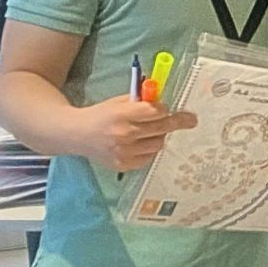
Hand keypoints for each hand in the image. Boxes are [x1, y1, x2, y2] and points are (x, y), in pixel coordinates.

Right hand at [73, 95, 195, 172]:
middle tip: (191, 119)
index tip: (166, 108)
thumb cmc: (102, 114)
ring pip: (159, 143)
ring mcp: (123, 152)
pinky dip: (149, 149)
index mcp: (122, 114)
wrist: (76, 134)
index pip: (156, 111)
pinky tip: (140, 143)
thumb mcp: (119, 102)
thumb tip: (168, 104)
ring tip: (151, 131)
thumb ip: (142, 102)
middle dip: (178, 121)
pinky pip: (149, 157)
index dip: (163, 109)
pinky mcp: (123, 165)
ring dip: (159, 136)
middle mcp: (123, 134)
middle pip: (162, 128)